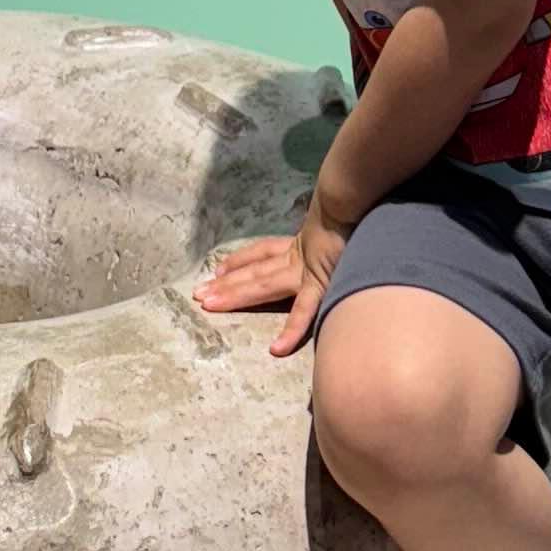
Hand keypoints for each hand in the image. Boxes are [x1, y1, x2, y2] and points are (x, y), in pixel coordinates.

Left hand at [193, 204, 348, 356]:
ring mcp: (306, 271)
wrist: (353, 200)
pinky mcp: (321, 283)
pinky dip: (291, 331)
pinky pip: (304, 313)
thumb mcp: (339, 222)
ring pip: (263, 286)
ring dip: (235, 295)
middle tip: (198, 293)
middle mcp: (298, 257)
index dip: (241, 259)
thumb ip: (331, 231)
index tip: (220, 267)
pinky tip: (276, 350)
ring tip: (209, 305)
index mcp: (302, 245)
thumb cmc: (352, 209)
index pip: (264, 252)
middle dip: (225, 283)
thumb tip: (331, 230)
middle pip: (254, 272)